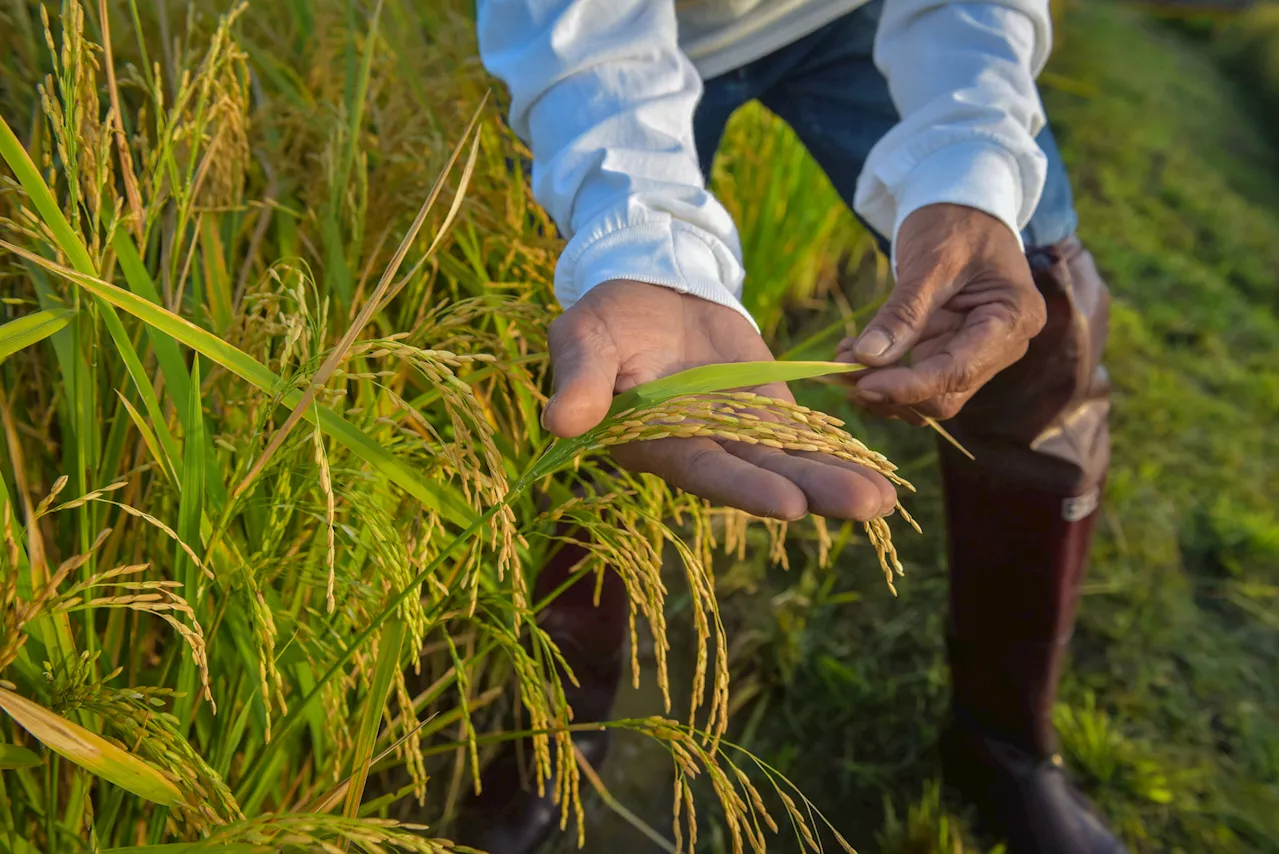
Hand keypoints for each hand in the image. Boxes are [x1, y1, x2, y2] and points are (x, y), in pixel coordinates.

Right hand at [543, 280, 896, 520]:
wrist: (649, 289)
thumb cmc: (605, 317)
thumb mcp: (586, 340)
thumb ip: (583, 381)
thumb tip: (561, 422)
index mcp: (652, 442)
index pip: (701, 470)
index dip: (744, 487)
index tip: (790, 504)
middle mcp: (699, 449)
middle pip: (759, 476)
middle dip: (812, 492)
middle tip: (865, 508)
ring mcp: (738, 434)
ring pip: (790, 464)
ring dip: (837, 483)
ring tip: (886, 502)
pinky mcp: (767, 413)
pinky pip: (806, 439)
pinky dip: (840, 457)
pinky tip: (883, 481)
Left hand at [836, 204, 1046, 421]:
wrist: (962, 208)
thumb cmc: (956, 222)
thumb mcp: (931, 260)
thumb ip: (903, 311)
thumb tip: (866, 357)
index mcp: (1014, 318)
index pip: (959, 371)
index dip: (909, 386)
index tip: (862, 384)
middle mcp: (1002, 346)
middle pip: (945, 394)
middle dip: (890, 390)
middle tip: (838, 371)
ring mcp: (976, 353)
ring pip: (928, 396)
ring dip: (881, 388)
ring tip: (841, 357)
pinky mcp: (950, 352)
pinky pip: (916, 378)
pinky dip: (883, 374)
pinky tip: (853, 352)